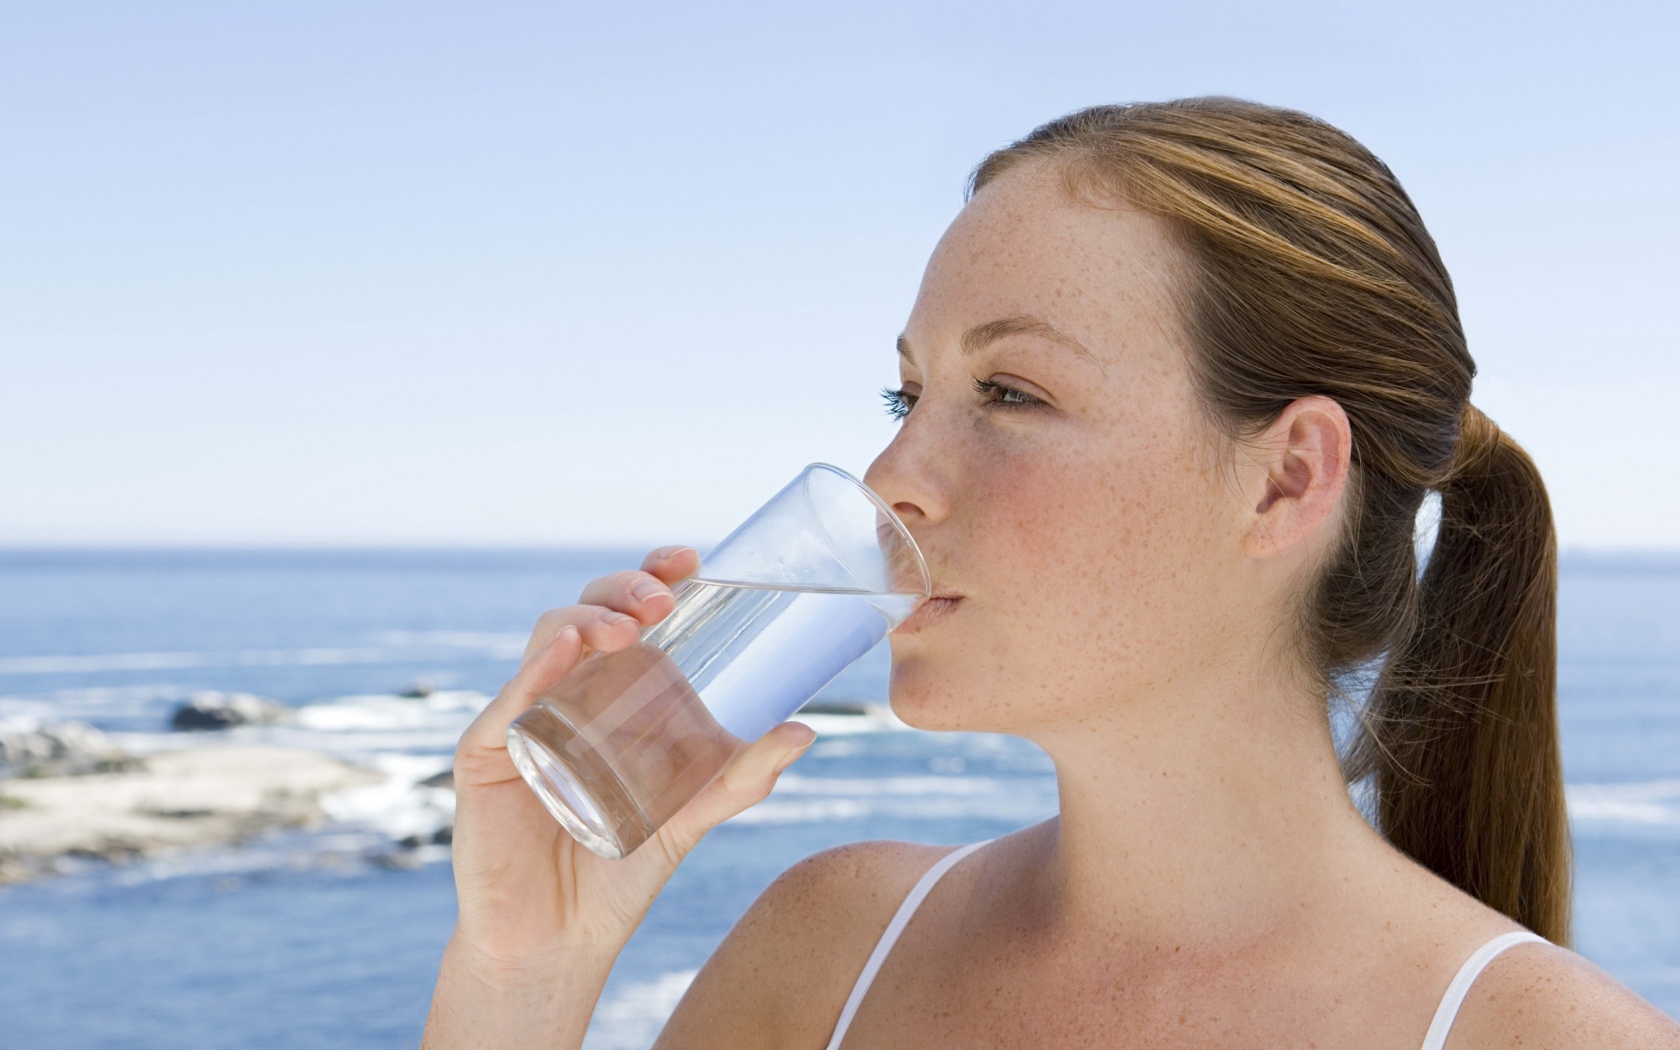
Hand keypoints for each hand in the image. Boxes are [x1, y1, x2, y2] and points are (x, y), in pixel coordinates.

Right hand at [445, 545, 816, 970]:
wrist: (559, 943)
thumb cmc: (618, 873)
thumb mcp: (689, 818)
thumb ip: (740, 777)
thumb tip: (805, 731)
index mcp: (612, 694)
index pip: (628, 615)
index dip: (653, 577)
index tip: (691, 559)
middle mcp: (566, 693)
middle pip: (588, 613)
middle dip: (624, 589)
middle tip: (662, 599)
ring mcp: (524, 718)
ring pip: (547, 640)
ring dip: (587, 618)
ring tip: (624, 626)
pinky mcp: (487, 754)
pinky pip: (509, 701)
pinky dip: (536, 669)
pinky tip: (565, 649)